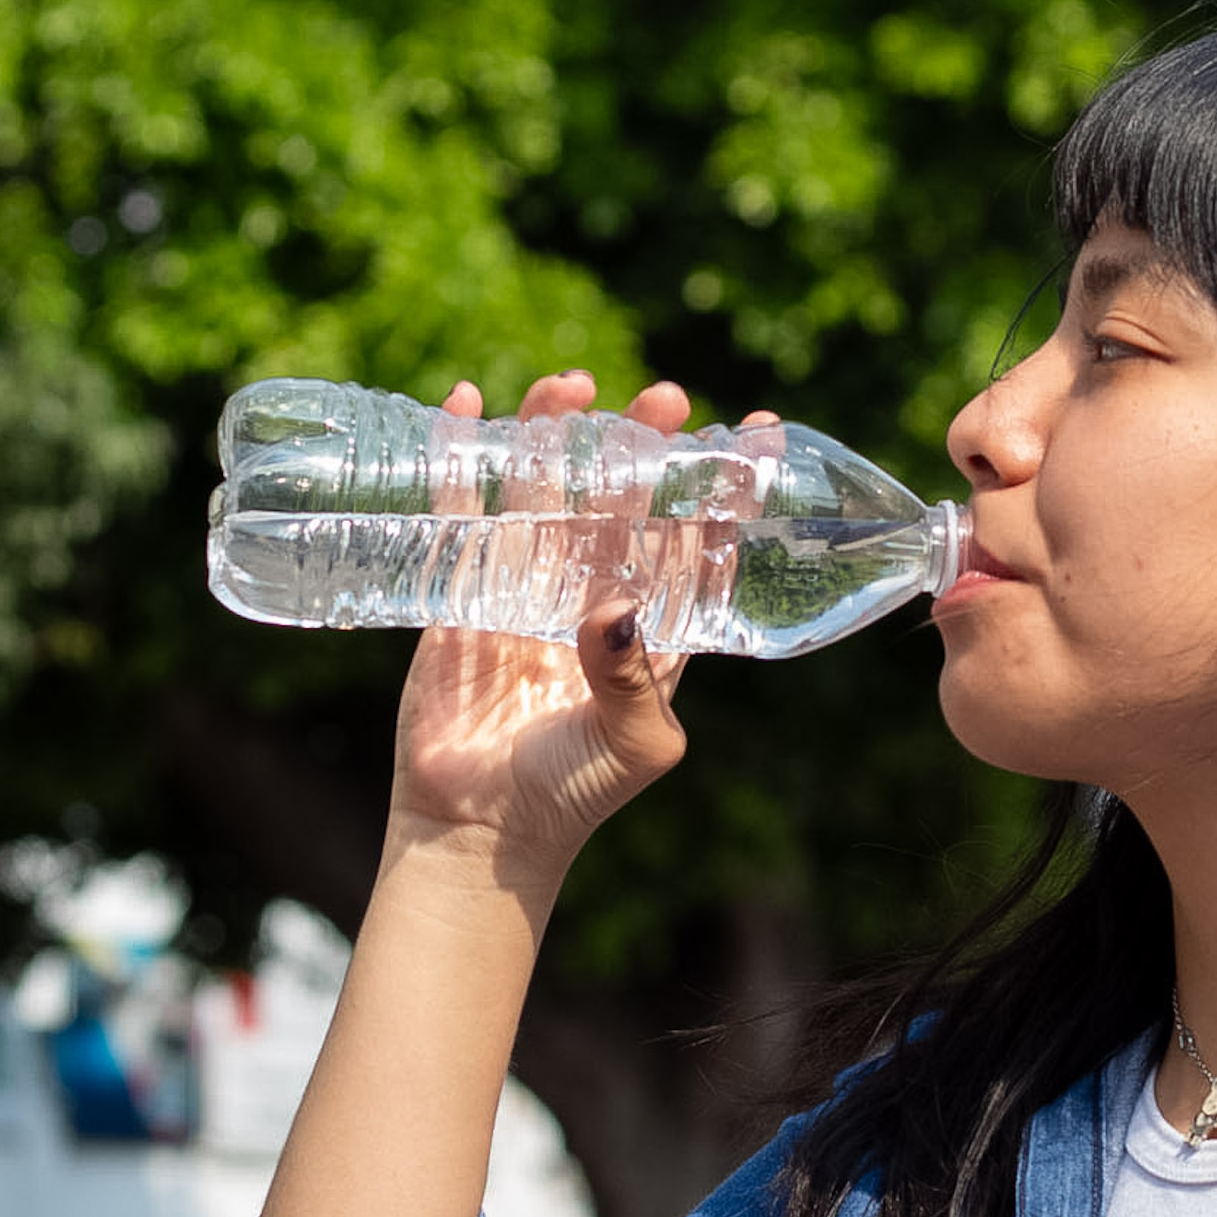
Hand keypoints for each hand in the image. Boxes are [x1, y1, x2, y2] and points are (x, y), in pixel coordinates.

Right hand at [386, 371, 705, 890]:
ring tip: (572, 384)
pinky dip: (463, 457)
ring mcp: (526, 589)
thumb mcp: (632, 744)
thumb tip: (613, 606)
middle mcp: (594, 598)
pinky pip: (462, 510)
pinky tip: (466, 403)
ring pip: (547, 492)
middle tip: (666, 398)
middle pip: (623, 501)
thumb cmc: (572, 796)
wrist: (479, 832)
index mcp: (654, 630)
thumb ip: (633, 679)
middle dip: (643, 447)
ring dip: (558, 435)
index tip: (754, 431)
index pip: (697, 542)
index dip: (724, 489)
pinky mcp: (461, 590)